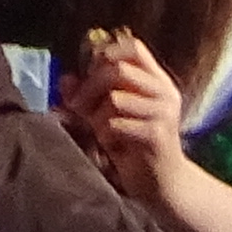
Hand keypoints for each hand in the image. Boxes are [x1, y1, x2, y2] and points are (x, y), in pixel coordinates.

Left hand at [61, 29, 185, 197]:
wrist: (161, 184)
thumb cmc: (134, 145)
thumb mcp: (107, 113)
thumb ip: (88, 93)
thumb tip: (66, 79)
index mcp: (157, 82)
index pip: (132, 47)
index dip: (105, 53)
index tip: (91, 72)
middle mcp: (165, 93)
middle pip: (117, 68)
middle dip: (90, 85)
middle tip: (78, 106)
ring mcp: (164, 114)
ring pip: (114, 97)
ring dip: (97, 115)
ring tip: (100, 129)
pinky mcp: (157, 136)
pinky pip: (115, 124)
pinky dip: (105, 135)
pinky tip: (113, 146)